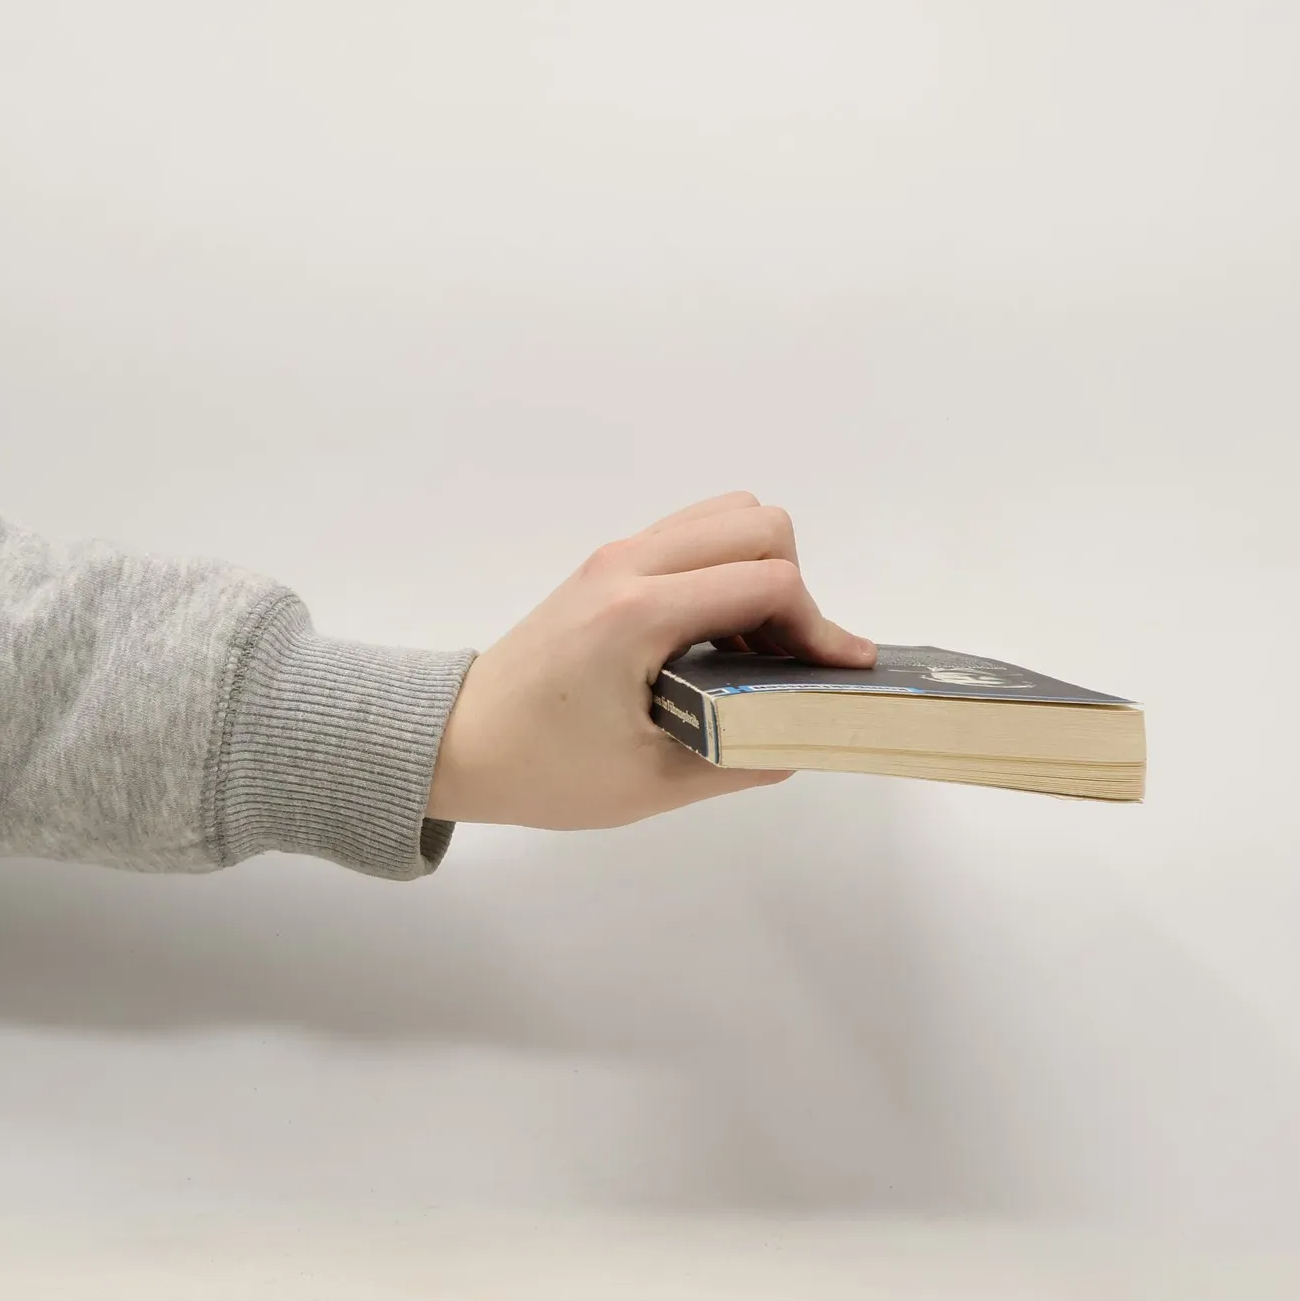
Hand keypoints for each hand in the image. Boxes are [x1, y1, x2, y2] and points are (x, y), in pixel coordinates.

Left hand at [426, 492, 874, 828]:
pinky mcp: (608, 566)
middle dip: (795, 588)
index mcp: (637, 615)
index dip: (821, 626)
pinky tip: (719, 640)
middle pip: (758, 524)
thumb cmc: (542, 770)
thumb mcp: (651, 784)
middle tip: (787, 660)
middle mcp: (627, 566)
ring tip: (755, 649)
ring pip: (727, 517)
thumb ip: (741, 759)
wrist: (458, 743)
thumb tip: (803, 736)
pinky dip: (726, 570)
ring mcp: (615, 558)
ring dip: (760, 570)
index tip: (840, 671)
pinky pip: (693, 537)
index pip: (767, 582)